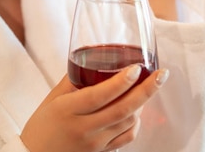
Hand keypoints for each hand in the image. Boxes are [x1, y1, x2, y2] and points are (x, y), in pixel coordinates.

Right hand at [20, 66, 169, 151]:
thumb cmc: (41, 126)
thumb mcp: (52, 98)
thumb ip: (73, 80)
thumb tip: (94, 60)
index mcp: (67, 110)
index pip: (99, 95)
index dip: (120, 82)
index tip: (136, 68)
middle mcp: (83, 128)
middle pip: (122, 110)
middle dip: (146, 90)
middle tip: (162, 74)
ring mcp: (94, 143)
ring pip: (127, 123)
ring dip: (142, 104)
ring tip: (149, 86)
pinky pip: (126, 138)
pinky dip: (136, 123)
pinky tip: (137, 111)